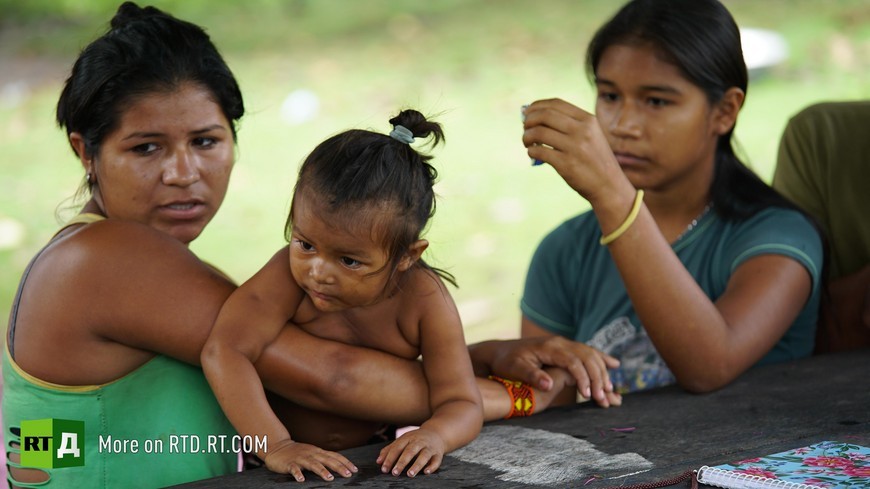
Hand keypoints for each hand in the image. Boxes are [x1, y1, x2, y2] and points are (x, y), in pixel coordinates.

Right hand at [264, 438, 356, 481]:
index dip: (345, 462)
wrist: (277, 447)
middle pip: (327, 460)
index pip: (335, 456)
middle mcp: (311, 454)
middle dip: (338, 467)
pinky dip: (298, 474)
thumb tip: (340, 464)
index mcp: (318, 452)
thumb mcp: (313, 453)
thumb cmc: (297, 452)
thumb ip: (324, 457)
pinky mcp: (289, 463)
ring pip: (313, 464)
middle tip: (348, 474)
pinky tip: (301, 480)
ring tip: (329, 478)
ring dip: (321, 471)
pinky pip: (294, 469)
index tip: (355, 469)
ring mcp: (300, 458)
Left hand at [376, 427, 444, 476]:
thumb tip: (378, 461)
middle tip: (394, 473)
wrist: (436, 433)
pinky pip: (436, 460)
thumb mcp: (402, 441)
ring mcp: (429, 447)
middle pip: (410, 451)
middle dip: (402, 462)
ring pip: (424, 455)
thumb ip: (390, 450)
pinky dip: (432, 466)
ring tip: (410, 474)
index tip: (384, 469)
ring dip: (417, 465)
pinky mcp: (438, 454)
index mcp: (408, 438)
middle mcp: (419, 442)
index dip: (390, 458)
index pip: (397, 448)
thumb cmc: (415, 440)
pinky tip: (426, 472)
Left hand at [490, 336, 619, 407]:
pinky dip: (601, 359)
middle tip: (604, 397)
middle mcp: (559, 343)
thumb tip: (548, 384)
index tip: (588, 395)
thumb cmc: (506, 362)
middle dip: (598, 377)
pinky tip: (614, 365)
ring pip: (590, 354)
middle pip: (587, 357)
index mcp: (549, 347)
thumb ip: (531, 375)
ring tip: (611, 390)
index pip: (574, 361)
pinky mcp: (564, 348)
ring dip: (602, 371)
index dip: (583, 378)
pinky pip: (587, 352)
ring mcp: (563, 344)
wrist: (500, 351)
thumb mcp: (514, 369)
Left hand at [522, 98, 628, 204]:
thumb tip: (533, 116)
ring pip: (539, 132)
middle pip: (545, 115)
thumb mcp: (590, 135)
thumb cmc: (594, 159)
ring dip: (527, 136)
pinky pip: (539, 152)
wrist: (609, 185)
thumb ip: (569, 125)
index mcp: (588, 120)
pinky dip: (531, 151)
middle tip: (524, 128)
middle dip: (529, 120)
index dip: (537, 106)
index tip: (527, 112)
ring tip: (527, 142)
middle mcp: (582, 130)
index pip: (556, 104)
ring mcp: (575, 147)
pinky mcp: (567, 164)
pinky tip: (533, 154)